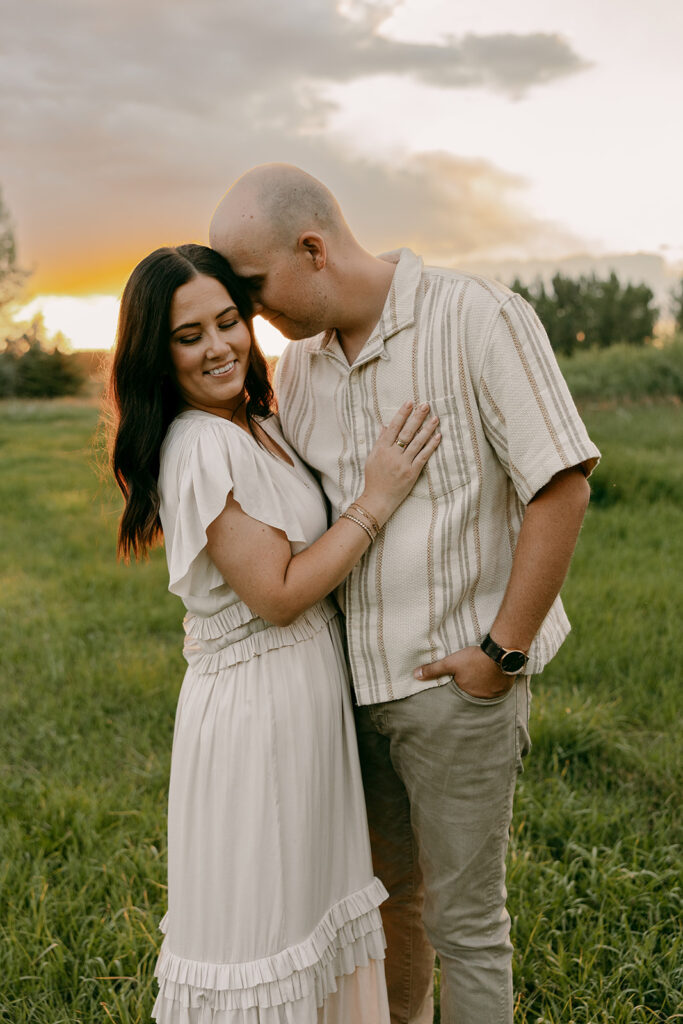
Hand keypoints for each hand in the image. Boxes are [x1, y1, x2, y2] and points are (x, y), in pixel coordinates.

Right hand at [359, 402, 440, 523]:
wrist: (378, 499)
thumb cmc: (374, 478)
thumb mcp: (372, 458)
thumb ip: (380, 441)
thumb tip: (385, 425)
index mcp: (381, 449)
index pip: (393, 428)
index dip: (402, 414)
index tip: (410, 403)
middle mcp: (392, 455)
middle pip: (407, 432)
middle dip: (417, 417)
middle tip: (426, 405)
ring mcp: (403, 464)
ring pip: (417, 443)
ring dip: (427, 429)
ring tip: (435, 418)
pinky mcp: (412, 473)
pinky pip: (423, 456)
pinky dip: (431, 446)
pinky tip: (437, 436)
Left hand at [414, 645, 514, 699]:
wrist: (501, 653)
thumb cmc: (474, 659)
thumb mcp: (451, 663)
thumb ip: (433, 670)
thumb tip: (415, 675)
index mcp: (467, 693)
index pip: (460, 689)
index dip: (460, 681)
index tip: (463, 673)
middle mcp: (482, 697)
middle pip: (475, 690)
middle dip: (473, 682)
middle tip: (474, 671)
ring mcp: (495, 693)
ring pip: (487, 689)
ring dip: (485, 682)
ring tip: (483, 670)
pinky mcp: (506, 687)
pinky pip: (499, 686)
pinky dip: (496, 680)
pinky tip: (494, 671)